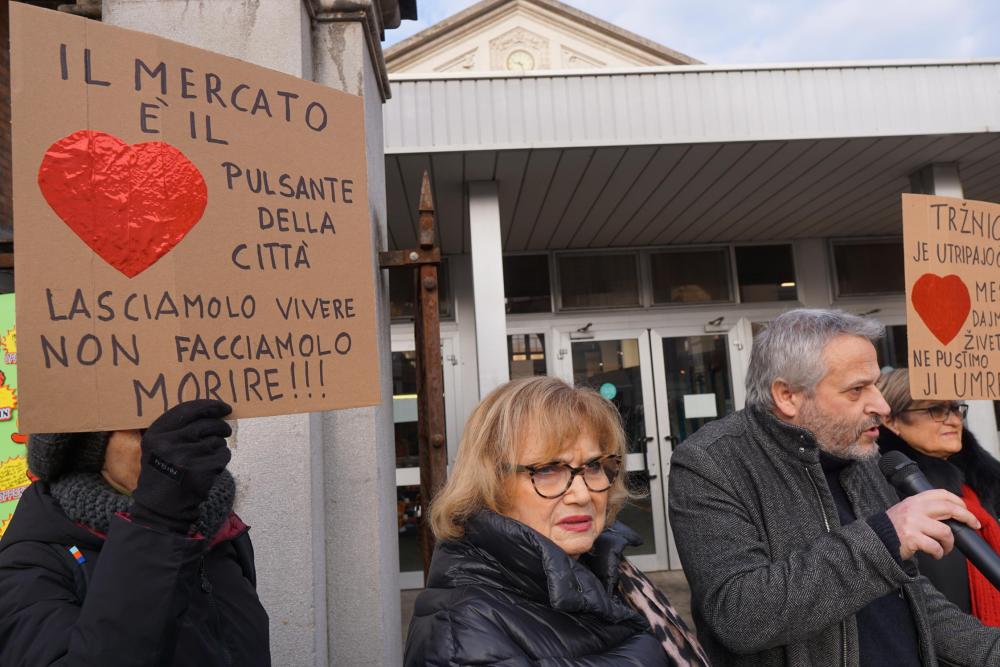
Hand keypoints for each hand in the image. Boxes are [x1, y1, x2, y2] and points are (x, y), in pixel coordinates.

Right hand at [130, 400, 232, 533]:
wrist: (161, 507)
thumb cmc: (164, 472)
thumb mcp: (158, 446)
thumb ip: (178, 428)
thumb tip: (212, 409)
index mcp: (156, 433)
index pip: (188, 409)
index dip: (210, 405)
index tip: (224, 407)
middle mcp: (168, 443)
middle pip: (207, 424)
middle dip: (221, 426)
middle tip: (225, 430)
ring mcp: (185, 456)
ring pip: (217, 440)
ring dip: (219, 446)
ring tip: (208, 456)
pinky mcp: (200, 470)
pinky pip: (223, 454)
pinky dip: (222, 459)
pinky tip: (211, 467)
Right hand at [886, 489, 981, 559]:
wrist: (875, 539)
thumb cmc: (892, 528)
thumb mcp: (907, 511)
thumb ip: (924, 509)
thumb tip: (949, 514)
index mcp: (915, 500)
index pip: (941, 494)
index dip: (958, 501)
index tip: (967, 510)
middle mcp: (914, 509)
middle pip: (949, 508)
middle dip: (966, 517)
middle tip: (973, 525)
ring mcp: (913, 523)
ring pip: (945, 531)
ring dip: (949, 543)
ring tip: (945, 548)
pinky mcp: (912, 538)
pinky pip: (935, 547)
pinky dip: (939, 553)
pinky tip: (935, 554)